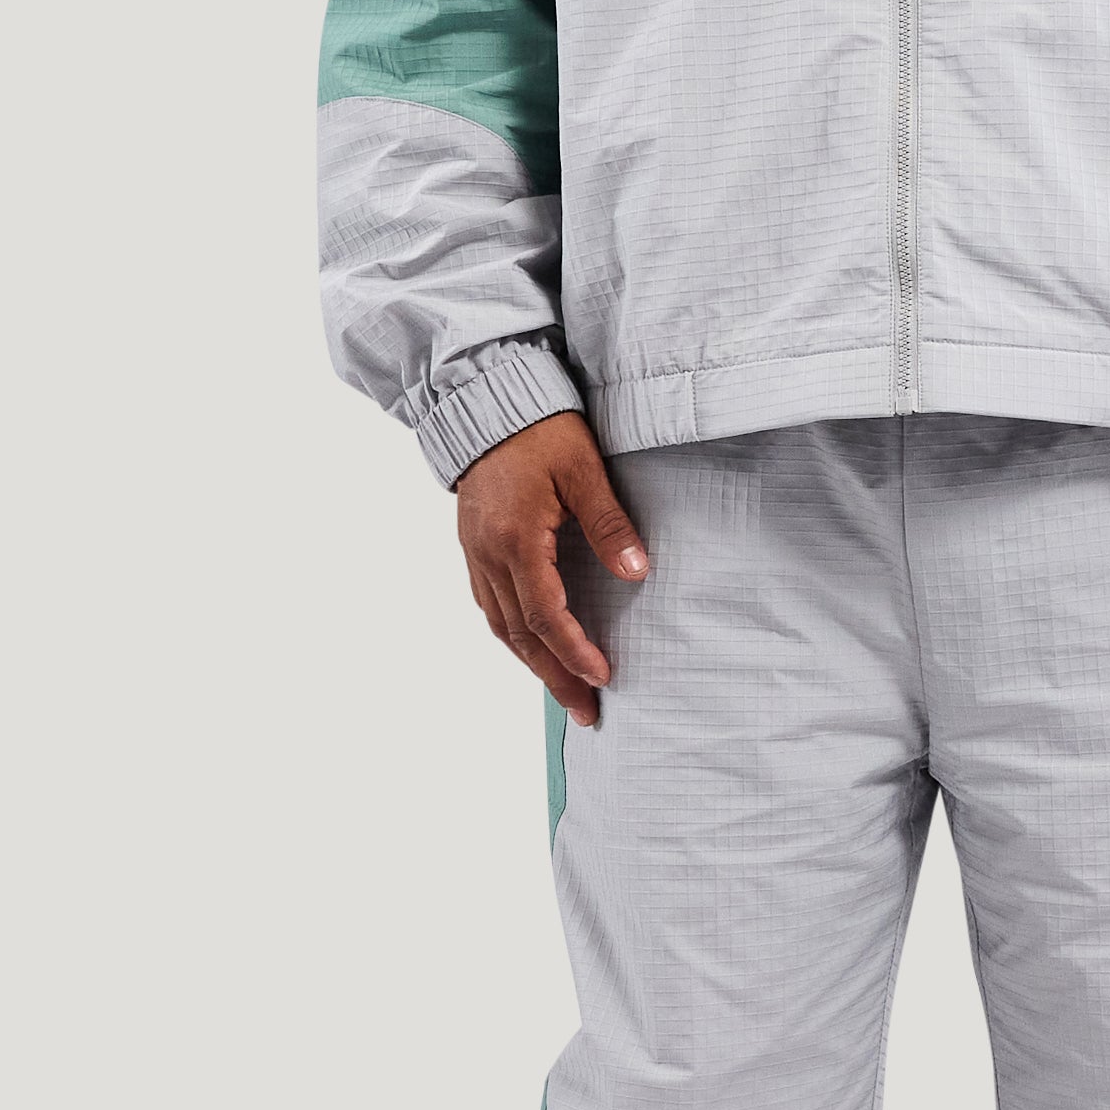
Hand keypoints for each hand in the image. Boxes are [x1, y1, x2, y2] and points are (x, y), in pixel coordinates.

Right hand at [455, 412, 647, 725]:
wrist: (486, 398)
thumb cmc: (539, 428)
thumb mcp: (584, 468)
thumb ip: (609, 523)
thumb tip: (636, 572)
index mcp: (516, 539)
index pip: (546, 614)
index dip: (574, 651)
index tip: (603, 676)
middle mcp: (488, 555)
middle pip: (521, 634)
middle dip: (554, 676)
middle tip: (585, 711)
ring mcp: (475, 553)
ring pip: (501, 626)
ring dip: (532, 664)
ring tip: (564, 691)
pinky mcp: (473, 547)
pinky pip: (491, 605)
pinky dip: (514, 636)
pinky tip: (534, 649)